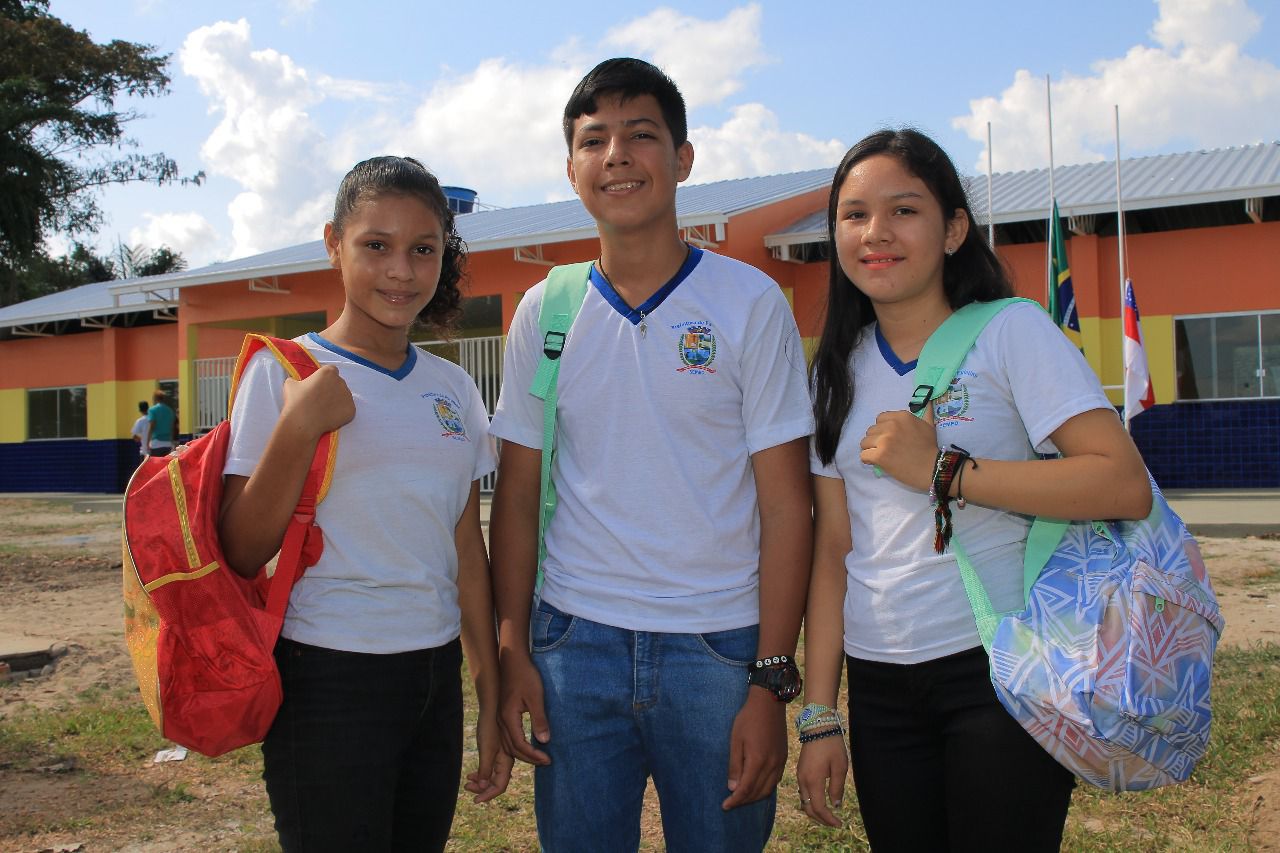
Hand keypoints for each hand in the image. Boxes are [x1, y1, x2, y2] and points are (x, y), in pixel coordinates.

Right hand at [281, 365, 355, 438]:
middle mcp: (341, 382)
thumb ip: (298, 380)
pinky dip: (341, 413)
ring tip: (325, 410)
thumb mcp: (290, 384)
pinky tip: (330, 417)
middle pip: (338, 383)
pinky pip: (347, 409)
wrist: (302, 422)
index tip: (317, 386)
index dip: (324, 379)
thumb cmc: (296, 400)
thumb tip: (298, 383)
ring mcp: (348, 396)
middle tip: (320, 400)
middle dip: (332, 389)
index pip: (330, 371)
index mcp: (328, 372)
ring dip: (337, 401)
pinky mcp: (351, 410)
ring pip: (344, 396)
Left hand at [465, 712, 513, 802]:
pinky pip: (490, 766)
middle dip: (483, 789)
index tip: (476, 800)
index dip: (489, 795)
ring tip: (468, 781)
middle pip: (496, 781)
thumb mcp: (487, 747)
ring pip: (492, 775)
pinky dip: (481, 773)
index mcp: (506, 760)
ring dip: (481, 781)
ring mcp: (501, 753)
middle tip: (467, 787)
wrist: (494, 703)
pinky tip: (472, 773)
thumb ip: (487, 767)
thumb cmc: (490, 724)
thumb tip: (483, 786)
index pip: (500, 784)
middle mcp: (505, 759)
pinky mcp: (496, 747)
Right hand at [498, 653, 550, 765]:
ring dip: (523, 754)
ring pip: (508, 745)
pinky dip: (517, 746)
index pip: (519, 745)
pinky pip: (507, 737)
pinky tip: (528, 746)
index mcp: (508, 717)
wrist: (513, 661)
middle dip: (529, 758)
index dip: (534, 755)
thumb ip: (539, 719)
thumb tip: (544, 741)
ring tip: (538, 757)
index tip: (548, 759)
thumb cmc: (526, 676)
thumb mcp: (536, 697)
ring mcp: (500, 718)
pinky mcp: (503, 714)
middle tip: (546, 761)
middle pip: (512, 748)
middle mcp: (501, 721)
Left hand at [722, 687, 786, 809]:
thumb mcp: (736, 740)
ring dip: (755, 797)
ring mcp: (780, 762)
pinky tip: (757, 786)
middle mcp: (772, 764)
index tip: (725, 806)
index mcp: (758, 760)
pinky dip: (765, 788)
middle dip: (744, 801)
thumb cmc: (748, 719)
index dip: (735, 800)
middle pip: (758, 792)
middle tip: (731, 803)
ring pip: (768, 789)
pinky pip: (775, 780)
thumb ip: (735, 765)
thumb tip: (733, 788)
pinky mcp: (784, 758)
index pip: (746, 789)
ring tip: (742, 797)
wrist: (769, 703)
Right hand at [796, 736, 848, 826]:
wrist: (818, 727)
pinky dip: (811, 802)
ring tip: (829, 815)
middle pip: (808, 809)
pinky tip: (821, 801)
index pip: (819, 808)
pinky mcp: (800, 771)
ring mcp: (800, 776)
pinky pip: (803, 793)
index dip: (829, 819)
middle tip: (834, 823)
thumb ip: (837, 788)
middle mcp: (803, 780)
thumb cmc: (831, 745)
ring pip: (804, 802)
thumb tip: (835, 805)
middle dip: (821, 819)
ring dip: (815, 811)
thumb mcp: (840, 767)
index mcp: (813, 780)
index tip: (839, 824)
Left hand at [859, 406, 937, 490]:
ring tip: (882, 456)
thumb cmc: (930, 447)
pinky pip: (863, 455)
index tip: (890, 438)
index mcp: (901, 416)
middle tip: (887, 449)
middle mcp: (892, 425)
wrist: (932, 468)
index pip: (879, 419)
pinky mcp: (880, 455)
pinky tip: (877, 462)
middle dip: (876, 440)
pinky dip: (868, 460)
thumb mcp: (929, 425)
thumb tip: (928, 401)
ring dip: (871, 450)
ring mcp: (885, 440)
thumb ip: (926, 412)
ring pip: (864, 442)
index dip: (883, 429)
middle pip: (871, 430)